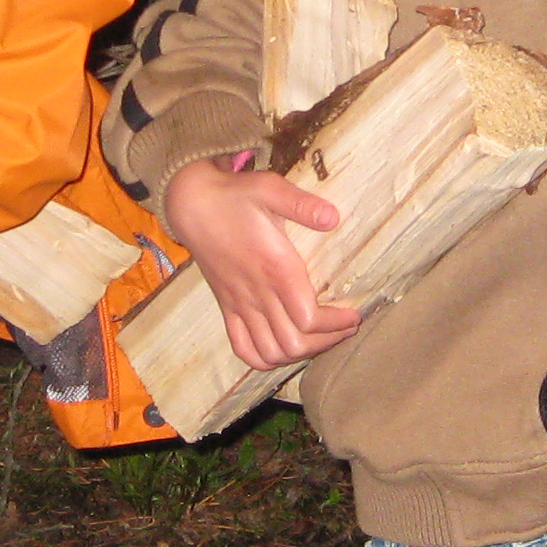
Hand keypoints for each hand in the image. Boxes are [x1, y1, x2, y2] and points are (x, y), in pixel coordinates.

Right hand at [164, 156, 362, 372]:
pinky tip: (284, 347)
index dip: (336, 324)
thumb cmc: (235, 195)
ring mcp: (239, 304)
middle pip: (294, 343)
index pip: (309, 318)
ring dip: (299, 353)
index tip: (354, 315)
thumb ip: (302, 205)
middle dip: (327, 341)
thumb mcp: (270, 188)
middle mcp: (257, 293)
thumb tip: (334, 218)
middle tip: (345, 327)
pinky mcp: (226, 308)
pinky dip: (266, 358)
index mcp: (275, 268)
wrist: (192, 204)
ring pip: (270, 353)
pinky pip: (243, 349)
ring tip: (320, 339)